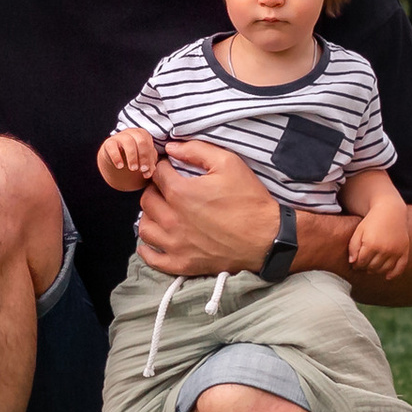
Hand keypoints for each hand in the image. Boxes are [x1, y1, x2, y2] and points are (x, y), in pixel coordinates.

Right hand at [98, 128, 158, 190]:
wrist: (117, 162)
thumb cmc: (135, 160)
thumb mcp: (144, 162)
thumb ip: (149, 166)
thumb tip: (149, 171)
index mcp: (143, 135)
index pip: (149, 144)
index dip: (149, 157)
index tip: (147, 170)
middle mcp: (132, 132)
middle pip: (141, 141)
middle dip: (143, 156)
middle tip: (142, 170)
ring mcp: (120, 136)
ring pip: (128, 141)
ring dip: (132, 156)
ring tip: (133, 169)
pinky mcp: (109, 143)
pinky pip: (112, 147)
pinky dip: (116, 156)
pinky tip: (120, 166)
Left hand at [137, 140, 279, 277]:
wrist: (267, 238)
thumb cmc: (249, 200)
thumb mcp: (229, 163)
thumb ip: (197, 150)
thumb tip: (171, 147)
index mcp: (180, 193)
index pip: (157, 174)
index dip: (163, 167)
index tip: (170, 168)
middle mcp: (172, 219)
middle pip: (146, 200)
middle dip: (155, 189)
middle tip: (167, 188)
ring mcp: (175, 244)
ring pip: (144, 227)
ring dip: (150, 216)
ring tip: (162, 211)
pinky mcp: (181, 264)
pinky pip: (152, 258)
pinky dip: (148, 248)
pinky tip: (155, 239)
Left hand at [346, 202, 407, 278]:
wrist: (391, 211)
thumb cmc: (372, 221)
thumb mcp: (359, 231)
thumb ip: (353, 247)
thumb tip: (352, 263)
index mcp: (371, 244)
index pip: (361, 262)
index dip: (356, 265)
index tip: (355, 264)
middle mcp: (384, 249)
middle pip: (372, 267)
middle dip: (365, 268)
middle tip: (363, 266)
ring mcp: (395, 251)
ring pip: (384, 270)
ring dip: (377, 271)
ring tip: (372, 267)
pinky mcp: (404, 251)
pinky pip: (400, 268)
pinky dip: (394, 274)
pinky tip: (387, 276)